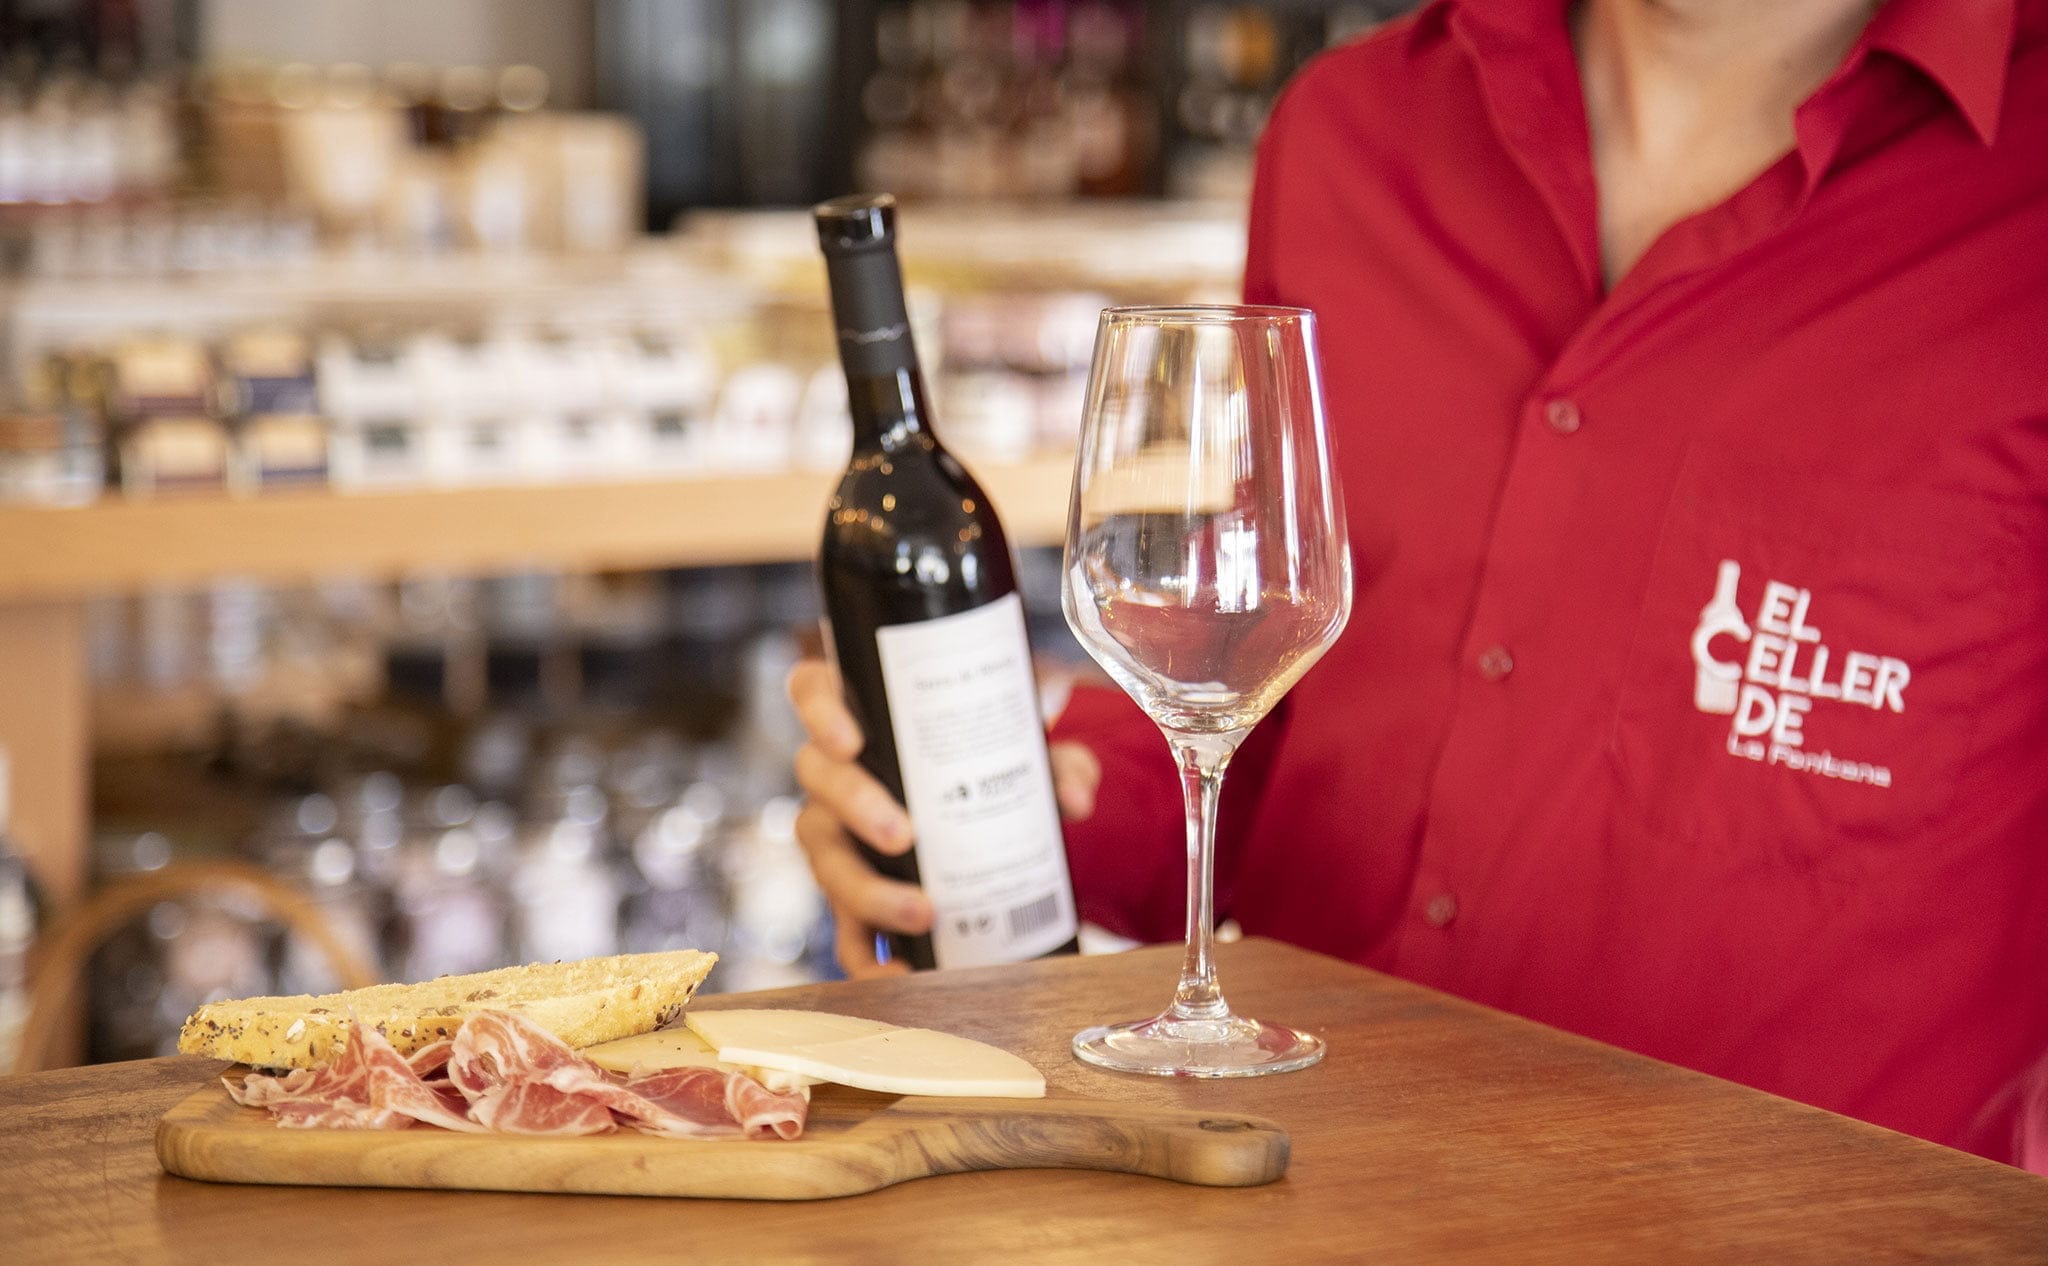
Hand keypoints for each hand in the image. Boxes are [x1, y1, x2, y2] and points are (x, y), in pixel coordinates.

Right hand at [787, 658, 1100, 977]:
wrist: (986, 816)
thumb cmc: (985, 764)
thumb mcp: (1021, 752)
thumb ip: (1055, 764)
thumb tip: (1077, 796)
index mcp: (862, 716)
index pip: (812, 690)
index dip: (819, 710)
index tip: (852, 739)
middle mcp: (835, 773)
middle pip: (816, 778)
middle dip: (855, 806)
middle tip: (903, 834)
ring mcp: (835, 835)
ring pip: (825, 858)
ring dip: (869, 890)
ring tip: (922, 913)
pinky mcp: (849, 895)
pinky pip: (843, 928)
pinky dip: (866, 957)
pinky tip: (898, 974)